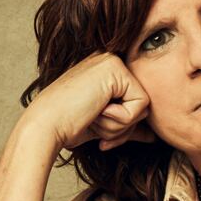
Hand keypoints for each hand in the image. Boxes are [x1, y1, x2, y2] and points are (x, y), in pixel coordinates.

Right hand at [24, 51, 153, 153]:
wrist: (46, 126)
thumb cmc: (67, 127)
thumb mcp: (104, 126)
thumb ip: (127, 126)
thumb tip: (153, 136)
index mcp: (105, 72)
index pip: (134, 104)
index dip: (122, 129)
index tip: (102, 139)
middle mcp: (110, 60)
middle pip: (142, 105)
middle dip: (122, 128)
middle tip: (96, 124)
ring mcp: (113, 61)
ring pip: (143, 107)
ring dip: (120, 125)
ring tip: (94, 117)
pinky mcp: (117, 69)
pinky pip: (141, 105)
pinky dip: (121, 119)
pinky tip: (98, 112)